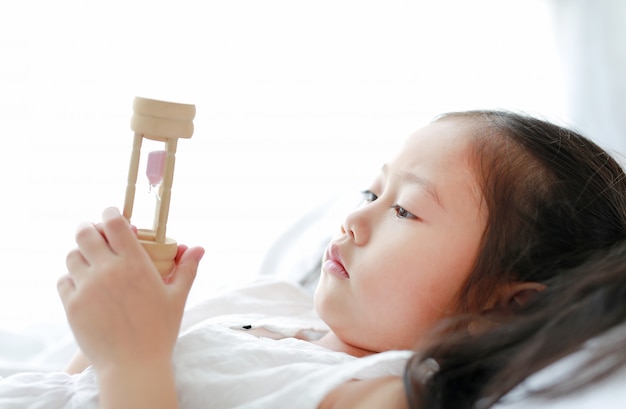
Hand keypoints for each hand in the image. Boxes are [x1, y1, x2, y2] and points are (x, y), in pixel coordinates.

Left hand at [58, 207, 204, 372]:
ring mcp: (87, 287)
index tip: (112, 215)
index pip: (113, 222)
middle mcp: (107, 270)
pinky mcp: (72, 305)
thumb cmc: (159, 331)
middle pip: (85, 233)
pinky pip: (63, 280)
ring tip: (90, 263)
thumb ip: (186, 269)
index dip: (110, 213)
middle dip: (88, 229)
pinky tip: (84, 286)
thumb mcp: (177, 298)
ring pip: (72, 256)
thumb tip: (198, 248)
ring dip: (80, 255)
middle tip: (95, 234)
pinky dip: (71, 279)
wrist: (133, 366)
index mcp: (134, 263)